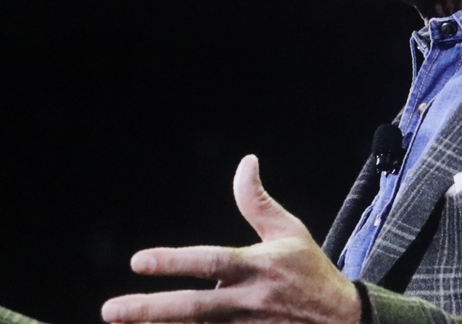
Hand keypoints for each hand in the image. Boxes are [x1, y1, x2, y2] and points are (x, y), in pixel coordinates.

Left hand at [101, 155, 361, 323]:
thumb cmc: (310, 270)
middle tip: (111, 310)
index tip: (138, 261)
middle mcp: (250, 301)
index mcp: (260, 267)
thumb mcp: (289, 231)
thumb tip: (245, 161)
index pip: (212, 263)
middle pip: (194, 308)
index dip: (174, 262)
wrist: (342, 320)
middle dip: (151, 310)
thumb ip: (257, 202)